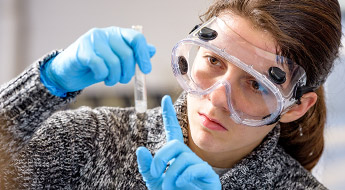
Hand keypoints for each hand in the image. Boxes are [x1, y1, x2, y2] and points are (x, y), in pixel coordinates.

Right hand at [40, 27, 155, 95]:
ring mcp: (92, 40)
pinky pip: (101, 67)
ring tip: (110, 80)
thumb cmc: (96, 66)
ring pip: (114, 63)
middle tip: (122, 80)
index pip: (136, 39)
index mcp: (117, 33)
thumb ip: (134, 54)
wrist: (69, 72)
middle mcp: (106, 33)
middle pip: (127, 54)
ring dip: (115, 77)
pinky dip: (103, 76)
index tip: (146, 70)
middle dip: (128, 73)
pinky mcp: (82, 51)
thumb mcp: (117, 61)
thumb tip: (152, 50)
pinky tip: (100, 77)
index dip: (143, 56)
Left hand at [136, 95, 220, 189]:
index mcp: (175, 155)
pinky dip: (184, 178)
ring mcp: (199, 166)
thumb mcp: (154, 181)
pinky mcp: (208, 176)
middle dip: (161, 158)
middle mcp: (187, 157)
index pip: (173, 130)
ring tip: (170, 188)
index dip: (168, 115)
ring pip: (182, 159)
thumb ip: (148, 167)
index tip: (164, 98)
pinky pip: (195, 168)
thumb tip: (141, 149)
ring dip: (171, 176)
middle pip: (174, 145)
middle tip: (156, 174)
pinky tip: (182, 185)